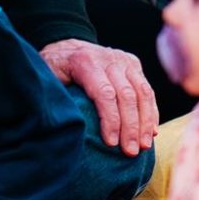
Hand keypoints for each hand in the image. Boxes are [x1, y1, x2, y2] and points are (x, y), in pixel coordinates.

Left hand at [40, 38, 158, 155]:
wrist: (65, 48)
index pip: (105, 94)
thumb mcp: (47, 82)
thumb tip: (70, 132)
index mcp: (85, 62)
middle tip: (131, 151)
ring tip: (144, 146)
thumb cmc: (53, 72)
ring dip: (145, 122)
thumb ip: (60, 100)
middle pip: (127, 95)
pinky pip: (147, 91)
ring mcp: (124, 60)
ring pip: (143, 93)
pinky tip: (151, 131)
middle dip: (131, 126)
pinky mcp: (134, 65)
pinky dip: (151, 112)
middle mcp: (109, 59)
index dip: (111, 120)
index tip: (111, 143)